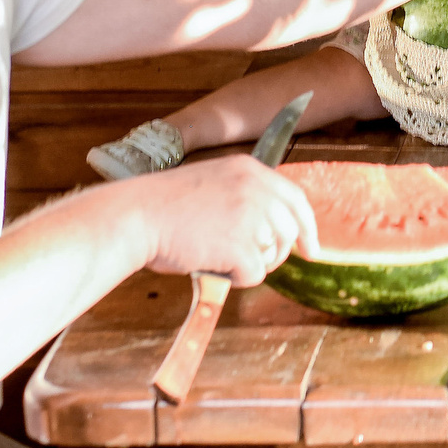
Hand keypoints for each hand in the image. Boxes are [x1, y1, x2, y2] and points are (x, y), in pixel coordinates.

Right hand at [136, 154, 317, 285]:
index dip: (307, 227)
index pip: (295, 199)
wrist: (136, 217)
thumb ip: (245, 199)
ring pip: (272, 255)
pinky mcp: (241, 246)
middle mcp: (256, 189)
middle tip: (253, 263)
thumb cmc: (163, 207)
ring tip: (215, 254)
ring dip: (248, 263)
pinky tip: (211, 264)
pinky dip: (235, 278)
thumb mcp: (213, 185)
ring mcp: (251, 217)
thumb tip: (271, 233)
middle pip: (289, 231)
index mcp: (250, 170)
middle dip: (277, 253)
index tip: (311, 249)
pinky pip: (254, 275)